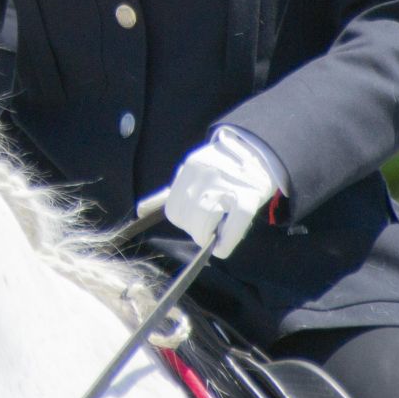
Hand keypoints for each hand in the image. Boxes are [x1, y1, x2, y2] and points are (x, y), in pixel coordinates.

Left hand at [163, 127, 280, 259]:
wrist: (258, 151)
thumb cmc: (222, 168)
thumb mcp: (193, 172)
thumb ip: (169, 192)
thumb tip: (141, 210)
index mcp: (191, 168)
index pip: (172, 209)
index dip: (182, 221)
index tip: (194, 221)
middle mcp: (206, 175)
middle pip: (187, 219)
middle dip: (195, 230)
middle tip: (208, 228)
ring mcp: (227, 186)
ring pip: (204, 225)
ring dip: (208, 237)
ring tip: (216, 233)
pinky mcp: (248, 198)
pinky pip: (232, 228)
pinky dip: (226, 243)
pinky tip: (223, 246)